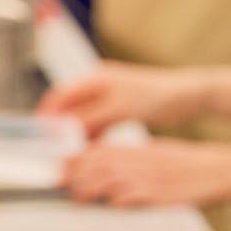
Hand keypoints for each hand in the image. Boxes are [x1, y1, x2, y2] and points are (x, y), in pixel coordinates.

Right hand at [38, 62, 208, 136]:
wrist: (188, 97)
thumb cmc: (157, 97)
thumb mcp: (120, 109)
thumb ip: (90, 118)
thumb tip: (63, 130)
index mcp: (96, 78)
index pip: (60, 95)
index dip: (48, 114)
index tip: (41, 136)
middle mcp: (100, 85)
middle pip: (70, 107)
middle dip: (61, 127)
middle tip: (56, 148)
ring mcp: (111, 96)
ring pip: (85, 117)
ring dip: (78, 133)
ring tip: (73, 152)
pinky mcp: (122, 108)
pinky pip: (100, 123)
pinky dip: (95, 134)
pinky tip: (94, 149)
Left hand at [61, 138, 230, 207]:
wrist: (220, 168)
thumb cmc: (191, 164)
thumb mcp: (160, 152)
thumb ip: (134, 158)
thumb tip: (109, 165)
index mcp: (140, 149)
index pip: (101, 150)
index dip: (78, 158)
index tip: (61, 164)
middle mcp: (141, 161)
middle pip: (99, 165)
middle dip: (76, 173)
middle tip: (59, 181)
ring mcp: (148, 177)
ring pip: (110, 180)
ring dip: (90, 188)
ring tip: (78, 196)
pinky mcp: (159, 194)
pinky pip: (132, 197)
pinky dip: (117, 200)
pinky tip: (109, 204)